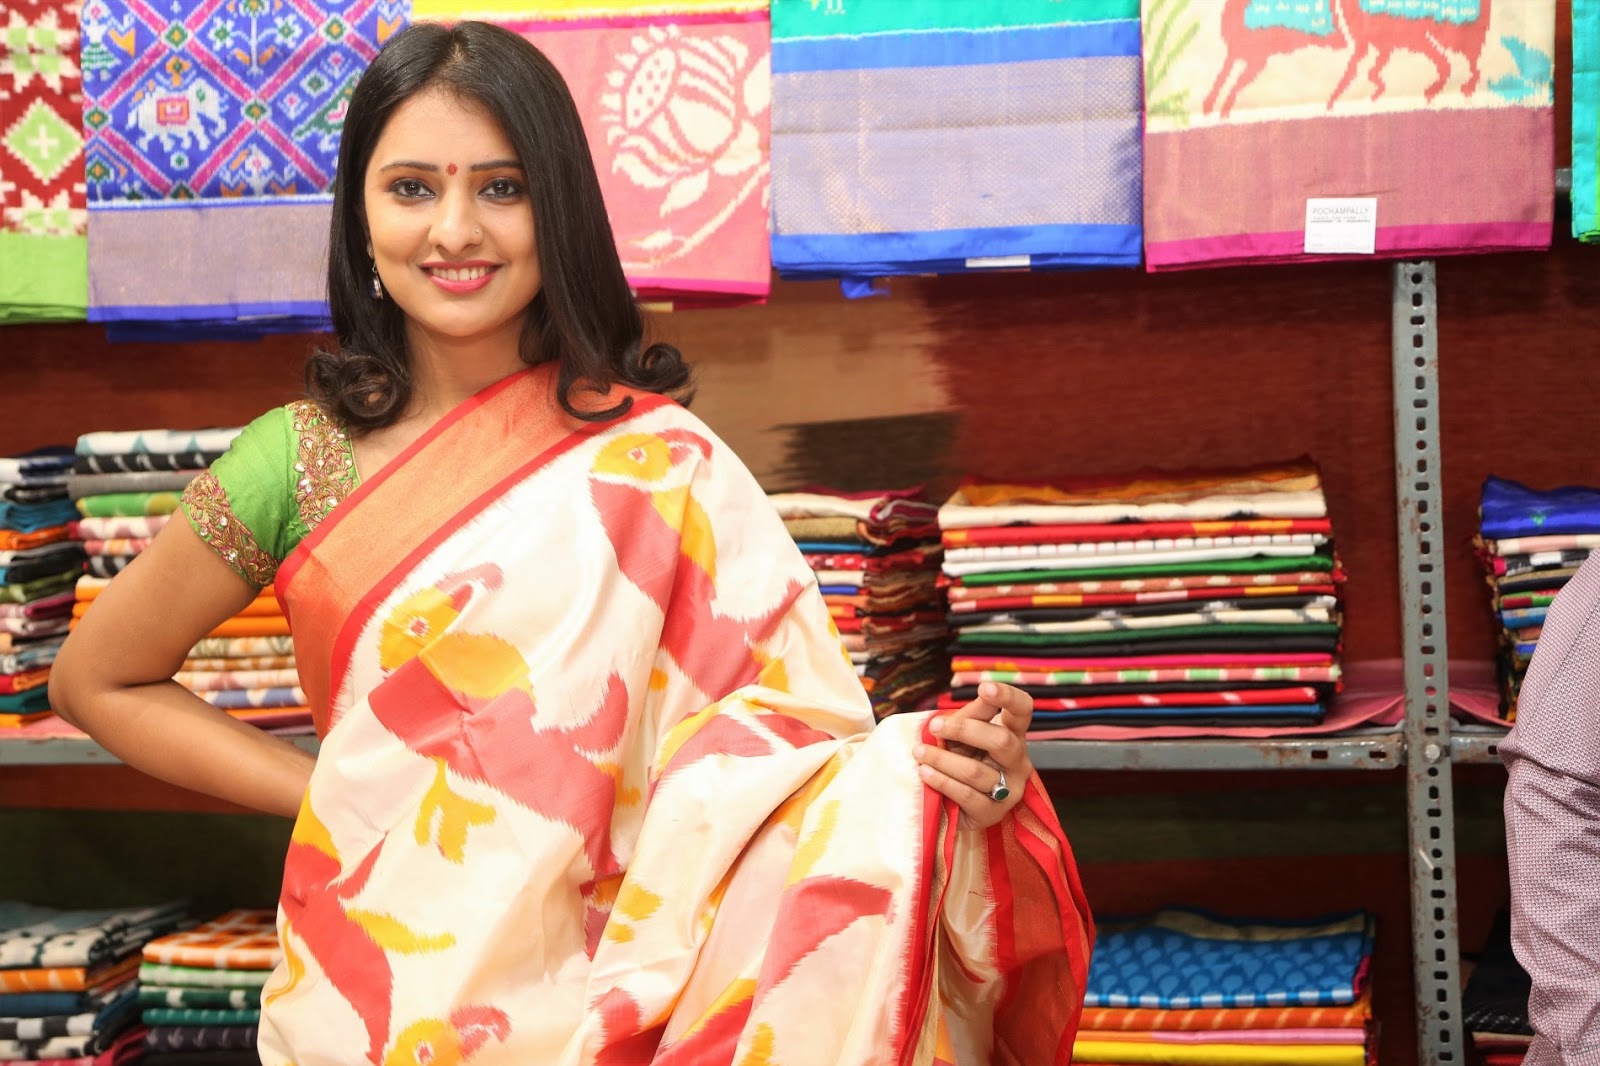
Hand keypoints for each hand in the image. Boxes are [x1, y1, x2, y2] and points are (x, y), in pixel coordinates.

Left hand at [913, 682, 1033, 829]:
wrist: (957, 802)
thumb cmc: (962, 757)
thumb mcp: (965, 734)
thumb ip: (972, 714)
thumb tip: (981, 691)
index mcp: (1014, 734)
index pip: (1022, 710)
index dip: (1008, 697)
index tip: (984, 687)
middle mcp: (1018, 761)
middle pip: (1001, 741)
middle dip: (964, 730)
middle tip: (934, 726)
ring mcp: (1009, 789)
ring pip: (976, 772)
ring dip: (942, 760)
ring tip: (919, 752)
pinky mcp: (993, 813)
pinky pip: (967, 796)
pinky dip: (942, 782)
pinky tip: (925, 773)